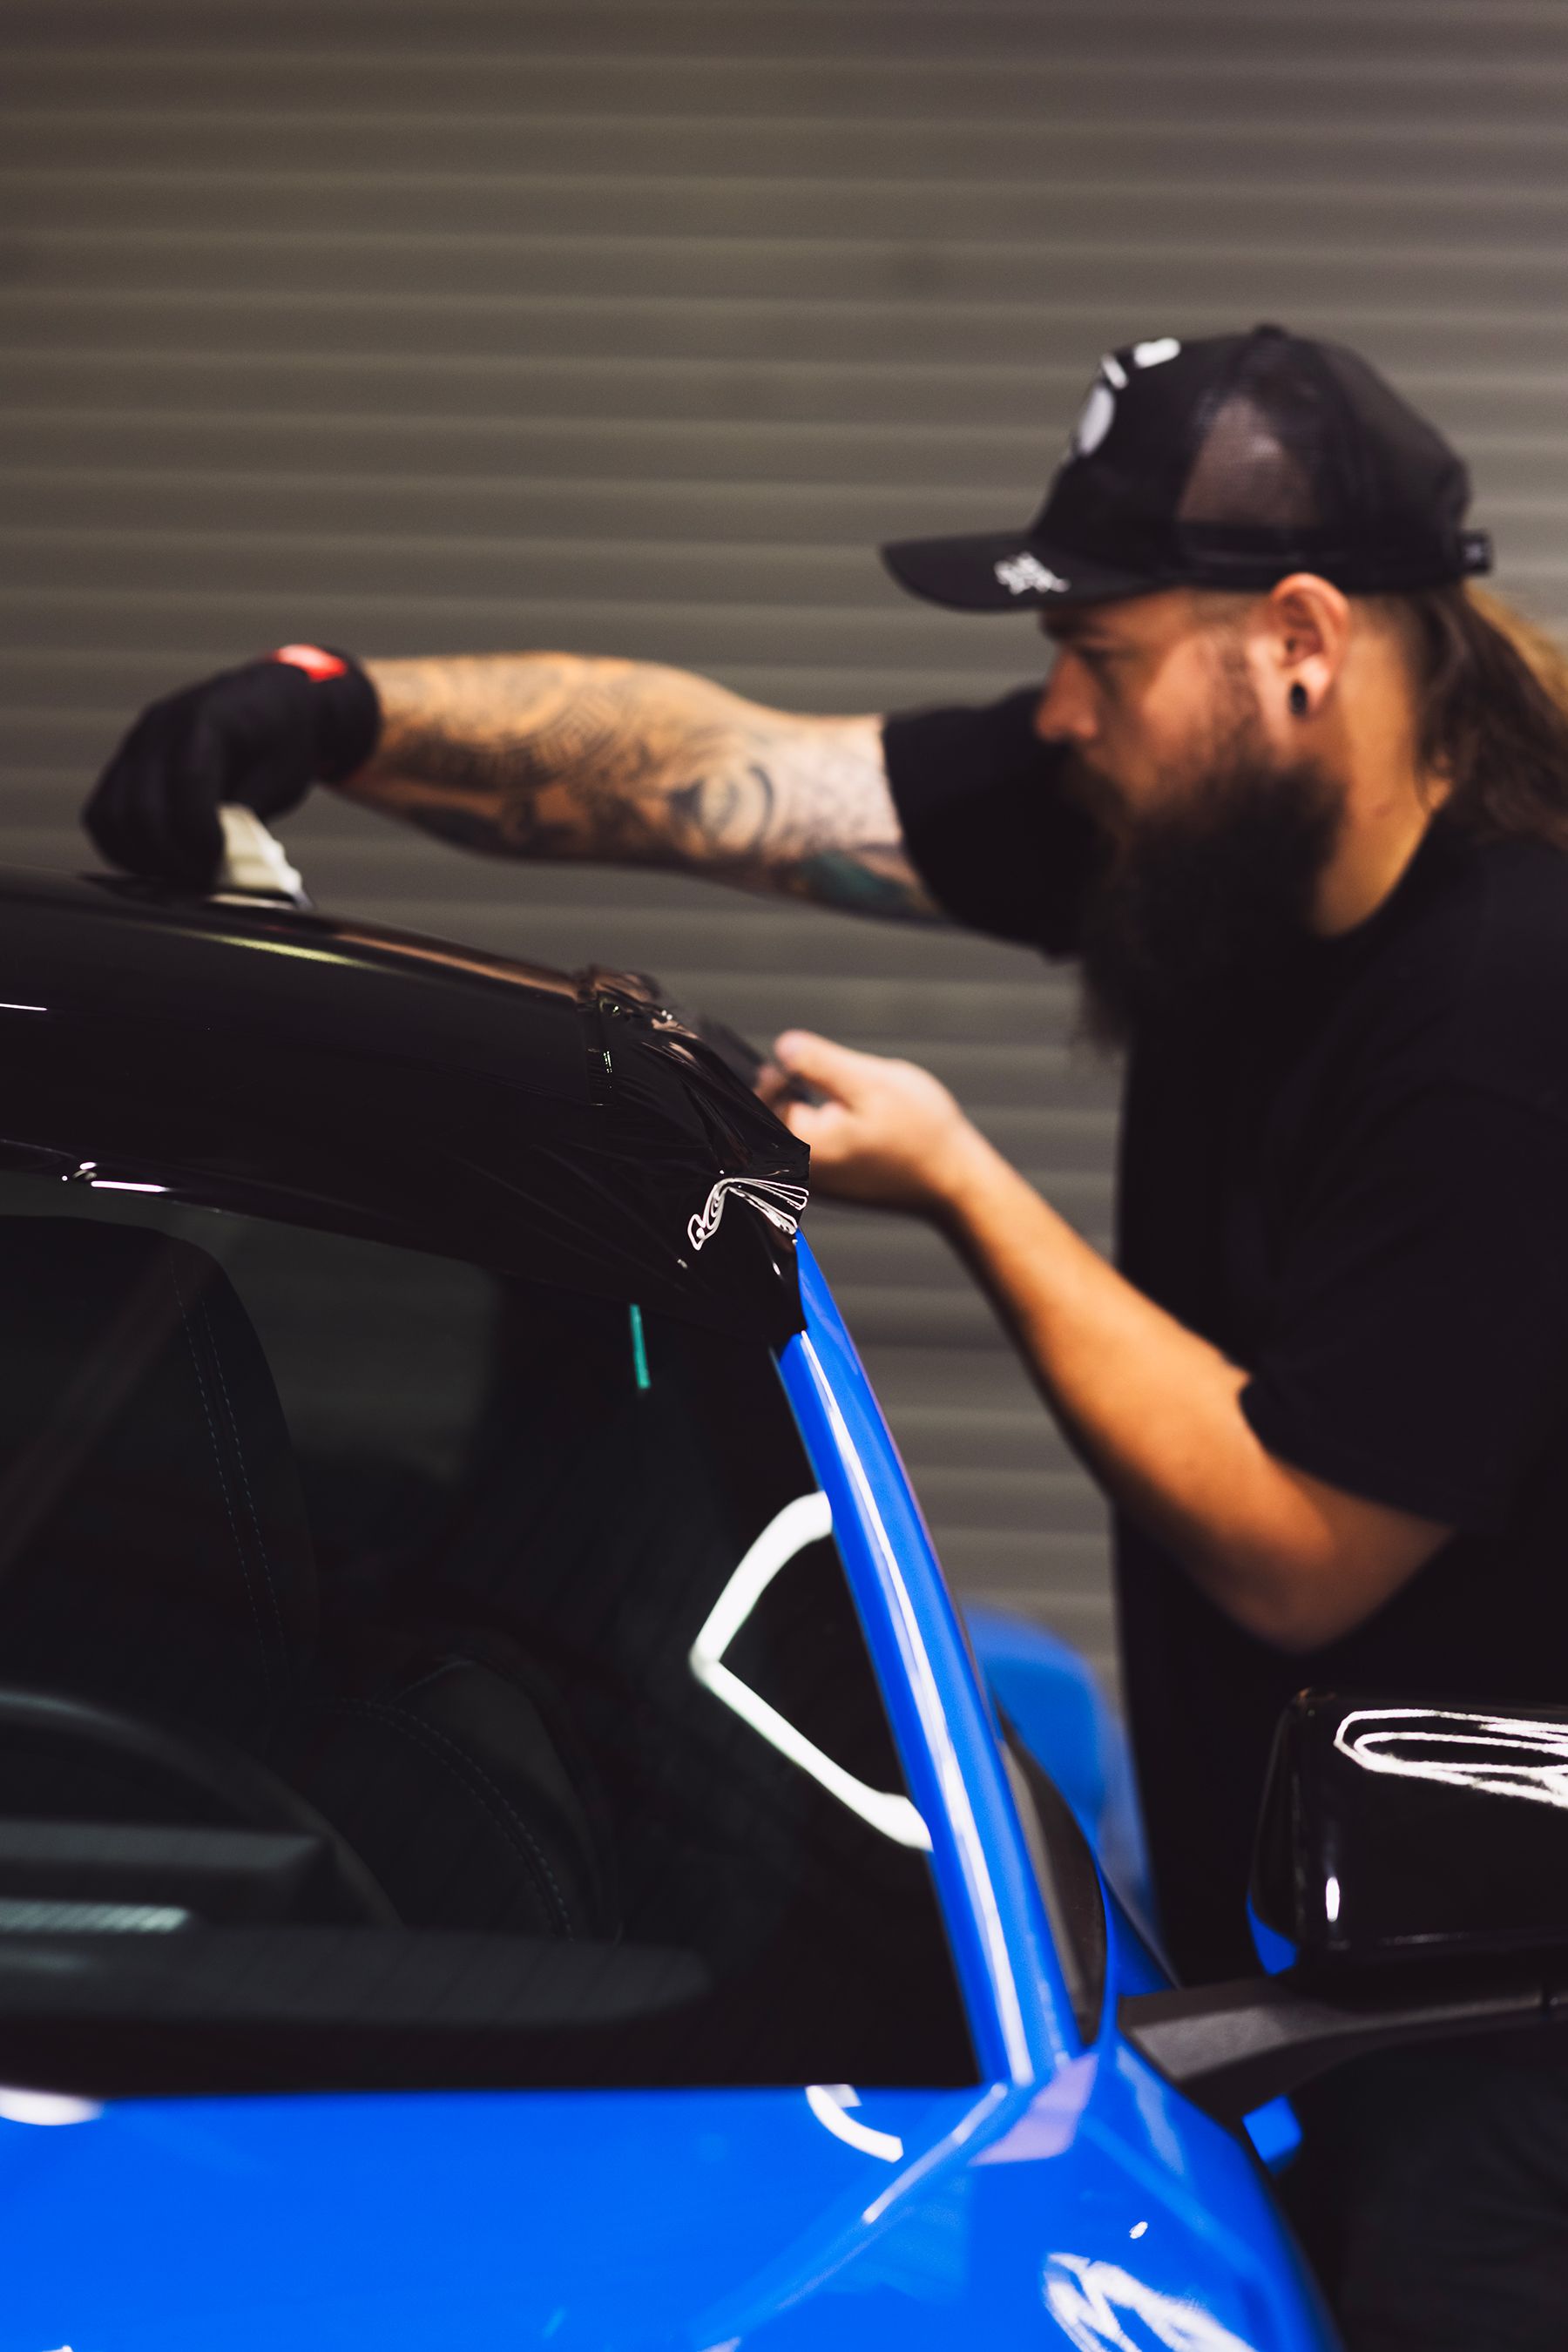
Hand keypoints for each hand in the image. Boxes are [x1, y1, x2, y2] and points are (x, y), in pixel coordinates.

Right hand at [83, 647, 378, 888]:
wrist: (266, 702)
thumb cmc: (283, 739)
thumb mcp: (284, 775)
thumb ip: (248, 813)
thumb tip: (215, 862)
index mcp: (207, 719)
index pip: (186, 782)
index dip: (198, 834)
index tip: (218, 863)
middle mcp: (159, 727)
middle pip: (140, 806)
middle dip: (171, 857)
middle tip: (203, 882)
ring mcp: (135, 745)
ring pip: (109, 815)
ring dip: (142, 858)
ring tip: (180, 877)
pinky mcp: (124, 765)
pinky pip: (102, 815)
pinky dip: (123, 848)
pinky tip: (156, 865)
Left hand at [760, 1030, 986, 1214]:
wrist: (956, 1183)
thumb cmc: (922, 1132)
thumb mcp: (872, 1082)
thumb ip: (820, 1064)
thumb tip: (783, 1047)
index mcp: (802, 1148)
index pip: (759, 1106)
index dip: (773, 1077)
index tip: (798, 1061)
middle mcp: (801, 1173)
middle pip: (769, 1125)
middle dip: (784, 1094)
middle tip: (810, 1072)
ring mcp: (815, 1184)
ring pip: (790, 1137)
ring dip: (802, 1111)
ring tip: (834, 1099)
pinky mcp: (832, 1187)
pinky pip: (808, 1152)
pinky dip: (818, 1130)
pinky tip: (847, 1120)